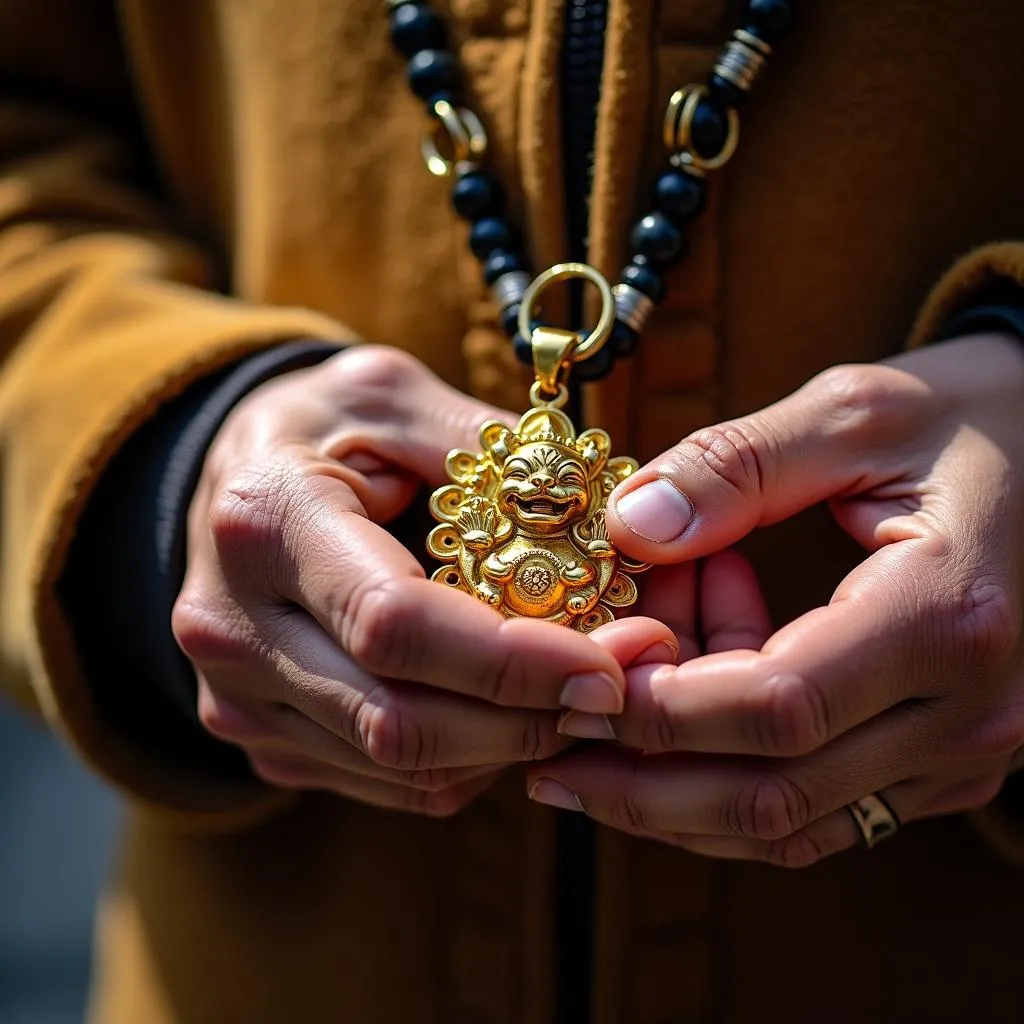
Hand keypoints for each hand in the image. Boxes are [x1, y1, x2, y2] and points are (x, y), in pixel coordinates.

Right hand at [172, 346, 654, 815]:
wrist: (227, 480)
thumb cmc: (320, 426)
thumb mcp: (395, 396)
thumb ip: (484, 449)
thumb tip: (601, 514)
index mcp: (265, 522)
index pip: (396, 623)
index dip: (511, 660)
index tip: (608, 664)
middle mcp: (232, 625)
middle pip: (397, 720)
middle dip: (527, 721)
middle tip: (617, 692)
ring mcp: (236, 695)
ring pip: (397, 766)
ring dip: (506, 749)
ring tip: (574, 699)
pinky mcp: (260, 736)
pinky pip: (383, 783)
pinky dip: (464, 762)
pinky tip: (504, 713)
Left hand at [527, 334, 1023, 865]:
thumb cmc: (968, 420)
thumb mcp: (855, 412)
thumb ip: (738, 464)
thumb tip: (627, 527)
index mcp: (948, 615)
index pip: (776, 705)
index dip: (658, 710)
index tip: (567, 688)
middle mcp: (969, 710)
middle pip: (773, 791)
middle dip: (642, 783)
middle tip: (544, 757)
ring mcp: (965, 752)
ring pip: (792, 823)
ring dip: (674, 806)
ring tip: (580, 767)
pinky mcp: (946, 762)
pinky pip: (821, 813)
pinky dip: (728, 796)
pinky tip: (662, 759)